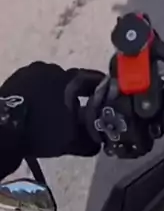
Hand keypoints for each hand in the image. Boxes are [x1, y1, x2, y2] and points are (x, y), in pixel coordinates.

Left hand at [0, 62, 103, 177]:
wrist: (3, 130)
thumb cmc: (41, 131)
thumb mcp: (71, 141)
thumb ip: (90, 141)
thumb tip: (99, 142)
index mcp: (69, 78)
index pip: (93, 78)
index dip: (102, 90)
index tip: (107, 99)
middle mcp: (51, 68)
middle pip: (71, 80)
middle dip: (77, 94)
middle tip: (81, 110)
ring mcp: (30, 71)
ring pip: (52, 82)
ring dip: (57, 94)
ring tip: (58, 111)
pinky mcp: (15, 79)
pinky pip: (35, 85)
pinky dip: (41, 95)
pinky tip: (41, 109)